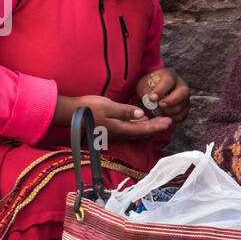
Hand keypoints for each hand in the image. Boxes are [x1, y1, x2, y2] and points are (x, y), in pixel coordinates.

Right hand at [57, 94, 172, 140]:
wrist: (71, 113)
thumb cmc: (88, 108)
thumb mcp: (108, 106)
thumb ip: (125, 111)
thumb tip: (141, 115)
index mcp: (120, 129)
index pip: (144, 129)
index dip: (157, 126)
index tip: (169, 122)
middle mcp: (119, 133)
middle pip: (142, 132)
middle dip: (156, 126)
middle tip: (169, 121)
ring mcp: (115, 131)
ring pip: (135, 130)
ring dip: (148, 126)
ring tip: (159, 120)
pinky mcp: (111, 127)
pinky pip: (128, 127)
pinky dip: (137, 124)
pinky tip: (141, 118)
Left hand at [136, 67, 190, 122]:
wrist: (153, 92)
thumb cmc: (149, 87)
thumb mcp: (144, 85)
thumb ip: (146, 92)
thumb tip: (151, 101)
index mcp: (170, 74)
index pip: (169, 80)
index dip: (161, 90)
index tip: (152, 98)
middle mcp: (181, 84)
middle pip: (184, 92)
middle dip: (171, 101)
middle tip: (160, 105)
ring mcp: (185, 96)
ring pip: (182, 106)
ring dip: (169, 111)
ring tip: (158, 111)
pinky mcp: (185, 107)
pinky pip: (182, 115)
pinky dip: (172, 118)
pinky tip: (164, 116)